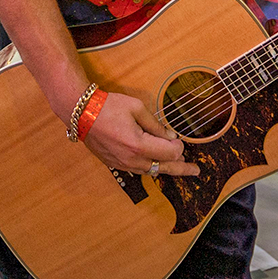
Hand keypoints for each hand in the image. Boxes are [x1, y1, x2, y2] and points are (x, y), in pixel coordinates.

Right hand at [79, 91, 199, 178]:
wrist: (82, 113)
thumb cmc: (109, 107)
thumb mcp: (137, 108)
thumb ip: (155, 125)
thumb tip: (169, 136)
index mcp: (138, 145)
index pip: (168, 153)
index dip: (178, 147)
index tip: (179, 139)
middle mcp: (131, 159)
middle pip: (162, 168)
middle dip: (181, 168)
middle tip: (196, 170)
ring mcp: (122, 164)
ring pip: (150, 171)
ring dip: (165, 169)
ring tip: (180, 168)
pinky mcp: (115, 163)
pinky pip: (138, 170)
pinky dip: (150, 168)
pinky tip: (157, 165)